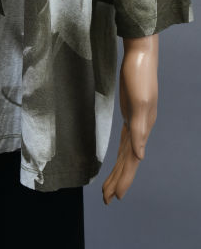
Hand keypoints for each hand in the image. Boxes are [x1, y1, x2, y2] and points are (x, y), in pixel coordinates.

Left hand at [102, 33, 158, 203]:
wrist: (139, 52)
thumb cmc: (139, 74)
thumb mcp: (139, 101)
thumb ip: (140, 130)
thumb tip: (139, 156)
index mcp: (143, 127)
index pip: (133, 160)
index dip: (124, 179)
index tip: (114, 196)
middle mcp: (141, 126)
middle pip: (129, 160)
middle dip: (119, 180)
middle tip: (107, 199)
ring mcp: (136, 119)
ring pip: (126, 151)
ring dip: (119, 169)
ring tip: (109, 186)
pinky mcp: (129, 111)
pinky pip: (125, 139)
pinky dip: (122, 152)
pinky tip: (120, 159)